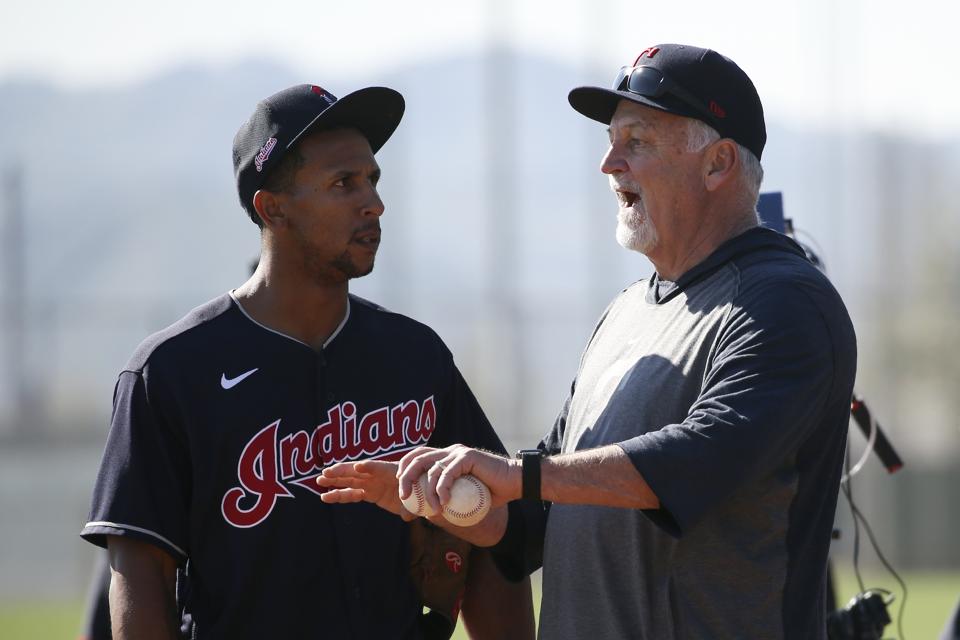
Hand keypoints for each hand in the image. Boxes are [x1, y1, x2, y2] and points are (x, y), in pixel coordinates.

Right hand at [317, 460, 416, 520]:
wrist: (420, 494)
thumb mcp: (418, 499)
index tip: (358, 467)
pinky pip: (351, 493)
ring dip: (335, 480)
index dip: (369, 467)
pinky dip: (339, 495)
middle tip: (327, 472)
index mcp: (392, 472)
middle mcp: (379, 475)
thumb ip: (410, 506)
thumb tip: (406, 516)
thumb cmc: (420, 493)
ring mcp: (372, 483)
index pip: (379, 468)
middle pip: (358, 472)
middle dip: (343, 471)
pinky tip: (325, 497)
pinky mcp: (369, 493)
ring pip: (350, 481)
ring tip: (319, 481)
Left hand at [398, 445, 520, 516]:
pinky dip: (442, 488)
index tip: (400, 485)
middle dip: (407, 477)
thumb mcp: (461, 498)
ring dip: (427, 491)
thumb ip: (445, 500)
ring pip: (431, 468)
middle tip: (404, 496)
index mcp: (446, 457)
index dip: (404, 467)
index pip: (418, 455)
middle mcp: (449, 452)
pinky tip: (444, 502)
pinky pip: (447, 472)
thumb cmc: (489, 493)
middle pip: (418, 458)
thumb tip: (425, 515)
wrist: (514, 483)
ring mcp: (458, 453)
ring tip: (432, 509)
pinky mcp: (467, 457)